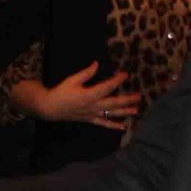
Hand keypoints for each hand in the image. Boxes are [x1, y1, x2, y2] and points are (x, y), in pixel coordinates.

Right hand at [19, 62, 135, 127]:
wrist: (51, 108)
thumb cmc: (61, 92)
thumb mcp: (72, 80)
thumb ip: (86, 73)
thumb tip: (97, 64)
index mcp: (89, 94)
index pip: (107, 87)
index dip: (117, 80)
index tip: (126, 74)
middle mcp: (93, 106)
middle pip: (114, 103)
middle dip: (127, 99)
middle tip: (139, 96)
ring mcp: (93, 114)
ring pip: (112, 114)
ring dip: (125, 112)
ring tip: (136, 110)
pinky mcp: (90, 119)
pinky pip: (104, 124)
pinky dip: (114, 126)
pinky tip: (123, 127)